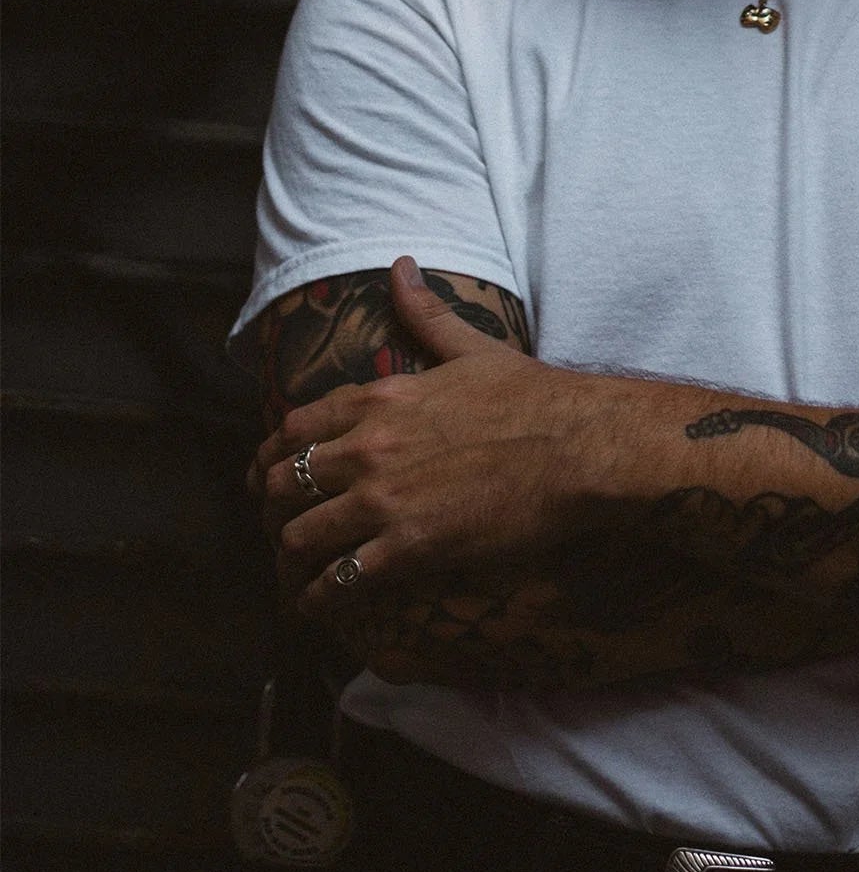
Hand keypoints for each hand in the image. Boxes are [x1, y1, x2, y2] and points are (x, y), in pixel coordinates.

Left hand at [251, 258, 601, 623]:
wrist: (580, 445)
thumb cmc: (535, 397)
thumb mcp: (472, 348)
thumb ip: (426, 313)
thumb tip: (400, 266)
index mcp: (381, 398)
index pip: (295, 428)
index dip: (269, 457)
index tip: (264, 475)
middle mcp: (370, 447)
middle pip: (283, 484)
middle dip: (270, 510)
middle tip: (276, 528)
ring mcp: (386, 500)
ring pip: (300, 537)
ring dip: (289, 560)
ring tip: (294, 575)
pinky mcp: (410, 547)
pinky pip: (340, 581)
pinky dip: (319, 598)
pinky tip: (319, 605)